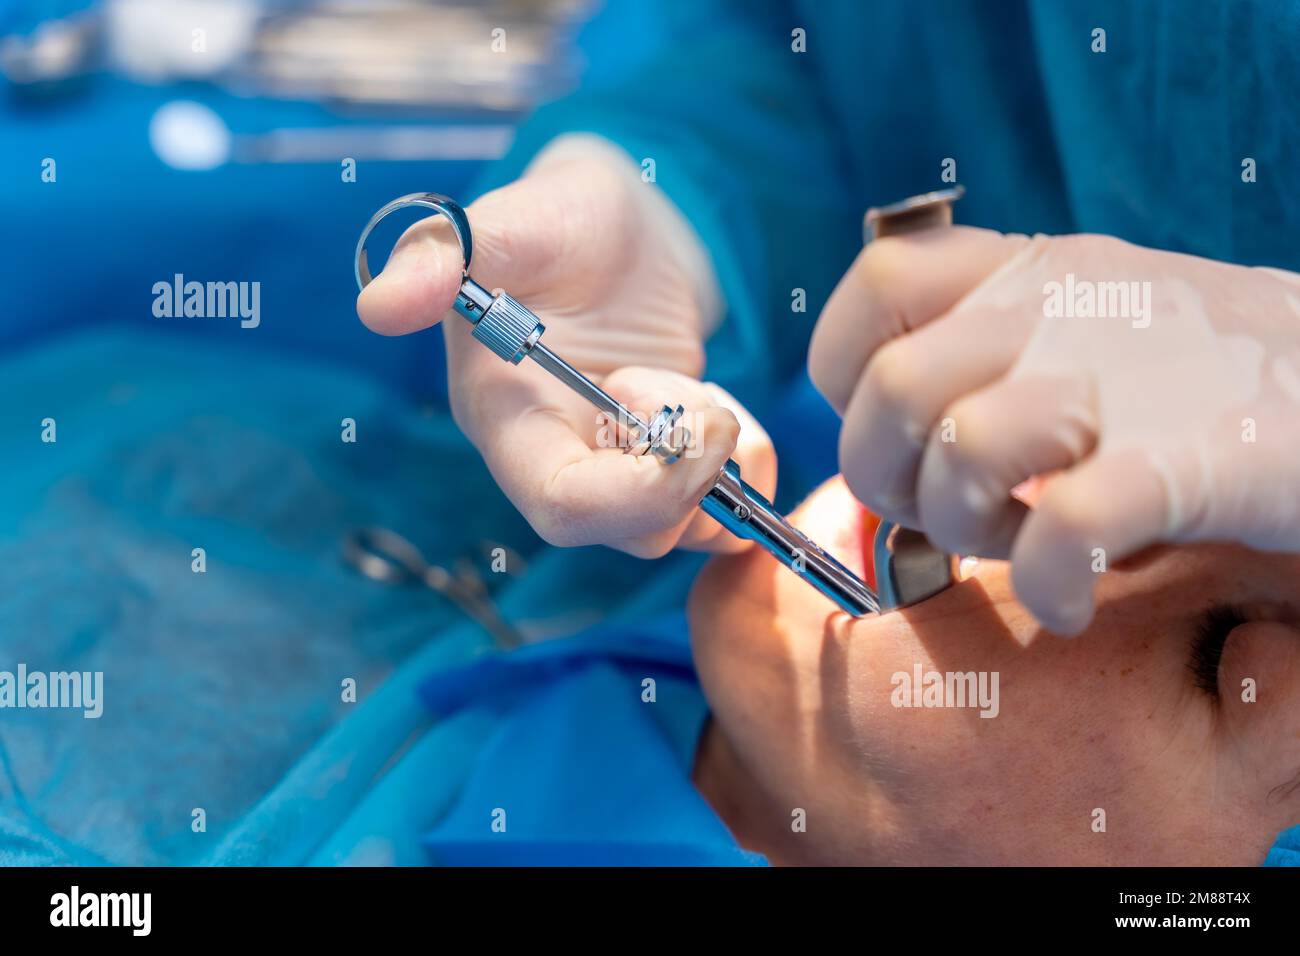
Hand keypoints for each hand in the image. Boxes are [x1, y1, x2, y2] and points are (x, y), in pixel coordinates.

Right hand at [358, 136, 774, 556]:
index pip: (562, 505)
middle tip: (718, 408)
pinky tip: (725, 411)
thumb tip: (377, 305)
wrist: (625, 227)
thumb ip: (446, 257)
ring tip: (709, 396)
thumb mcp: (513, 222)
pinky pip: (715, 509)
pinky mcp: (661, 467)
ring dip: (722, 478)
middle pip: (628, 532)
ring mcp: (614, 469)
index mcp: (508, 421)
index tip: (703, 428)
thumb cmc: (563, 218)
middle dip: (690, 485)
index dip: (637, 493)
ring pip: (678, 531)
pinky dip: (744, 473)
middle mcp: (557, 459)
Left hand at [809, 226, 1299, 634]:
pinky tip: (1071, 599)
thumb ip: (980, 350)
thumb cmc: (1204, 381)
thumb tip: (881, 420)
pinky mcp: (1191, 457)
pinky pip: (1065, 524)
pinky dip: (1047, 582)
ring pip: (963, 447)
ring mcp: (1126, 376)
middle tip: (966, 516)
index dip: (853, 378)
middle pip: (894, 389)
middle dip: (898, 482)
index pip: (879, 282)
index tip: (904, 437)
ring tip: (1030, 547)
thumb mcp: (1084, 326)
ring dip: (972, 530)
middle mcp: (1064, 305)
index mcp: (1030, 270)